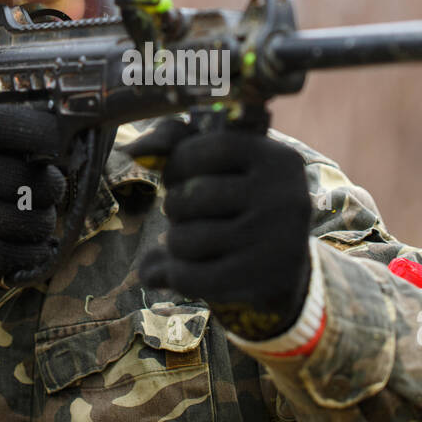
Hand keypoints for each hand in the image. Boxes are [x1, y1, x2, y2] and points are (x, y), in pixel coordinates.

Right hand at [0, 105, 65, 297]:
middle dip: (51, 194)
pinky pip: (19, 254)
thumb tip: (65, 154)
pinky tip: (26, 251)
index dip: (51, 138)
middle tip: (42, 198)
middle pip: (39, 182)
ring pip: (35, 221)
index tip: (57, 152)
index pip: (23, 127)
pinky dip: (31, 256)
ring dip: (42, 229)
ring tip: (32, 225)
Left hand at [137, 122, 312, 339]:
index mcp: (277, 158)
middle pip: (193, 196)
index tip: (179, 176)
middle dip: (175, 205)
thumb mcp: (224, 162)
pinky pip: (192, 277)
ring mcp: (275, 242)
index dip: (179, 163)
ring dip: (174, 241)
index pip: (210, 150)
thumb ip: (177, 139)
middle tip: (187, 213)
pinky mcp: (262, 282)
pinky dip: (174, 273)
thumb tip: (136, 150)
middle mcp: (283, 197)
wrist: (285, 262)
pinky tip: (178, 268)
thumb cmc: (241, 199)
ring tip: (188, 239)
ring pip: (187, 239)